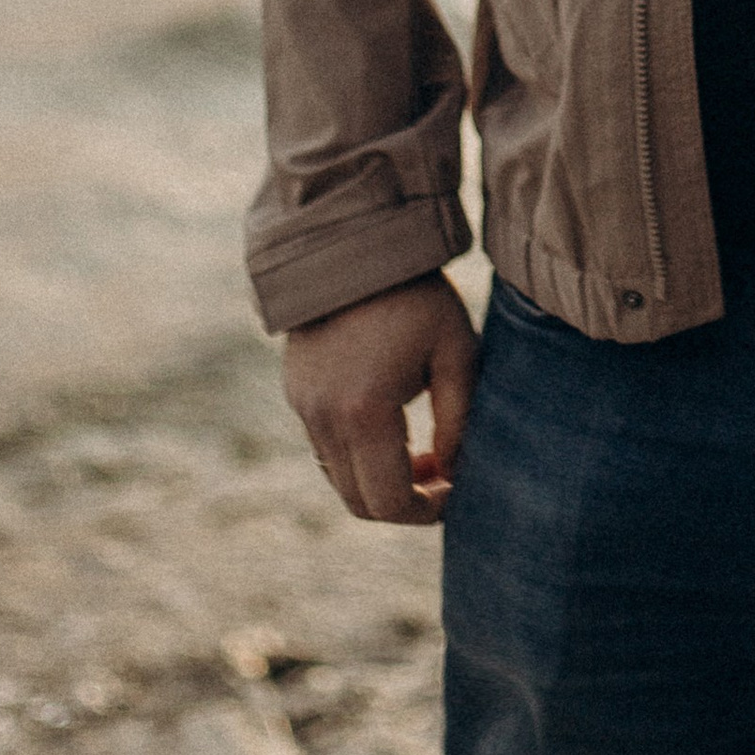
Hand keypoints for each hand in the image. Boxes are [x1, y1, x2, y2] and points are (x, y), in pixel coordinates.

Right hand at [282, 275, 478, 523]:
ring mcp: (303, 407)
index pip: (389, 500)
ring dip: (378, 481)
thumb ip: (459, 420)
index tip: (455, 491)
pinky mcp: (296, 393)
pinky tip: (392, 427)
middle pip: (359, 502)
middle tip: (442, 478)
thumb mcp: (456, 351)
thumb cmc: (417, 295)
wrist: (354, 243)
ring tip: (423, 452)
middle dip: (403, 503)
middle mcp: (323, 418)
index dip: (425, 511)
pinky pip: (325, 449)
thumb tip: (453, 472)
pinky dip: (357, 458)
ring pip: (339, 479)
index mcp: (364, 411)